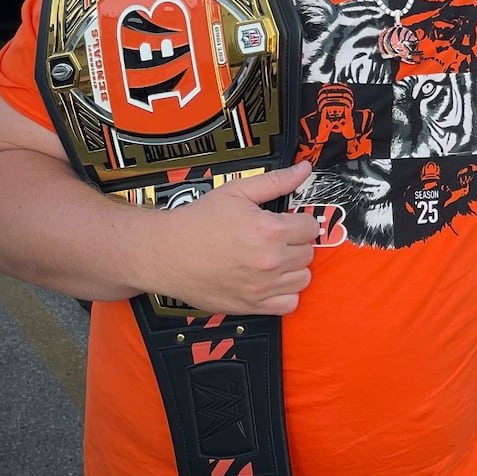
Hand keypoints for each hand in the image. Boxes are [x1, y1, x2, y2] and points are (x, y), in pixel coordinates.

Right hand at [151, 163, 319, 315]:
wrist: (165, 253)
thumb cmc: (198, 221)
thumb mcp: (237, 191)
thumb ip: (276, 181)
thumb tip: (304, 169)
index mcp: (269, 230)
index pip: (311, 227)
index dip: (299, 221)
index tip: (287, 222)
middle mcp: (270, 260)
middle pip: (308, 253)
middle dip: (296, 243)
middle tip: (277, 239)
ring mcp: (261, 286)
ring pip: (303, 278)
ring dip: (294, 268)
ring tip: (274, 258)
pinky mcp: (251, 306)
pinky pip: (289, 304)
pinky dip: (286, 294)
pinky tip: (272, 281)